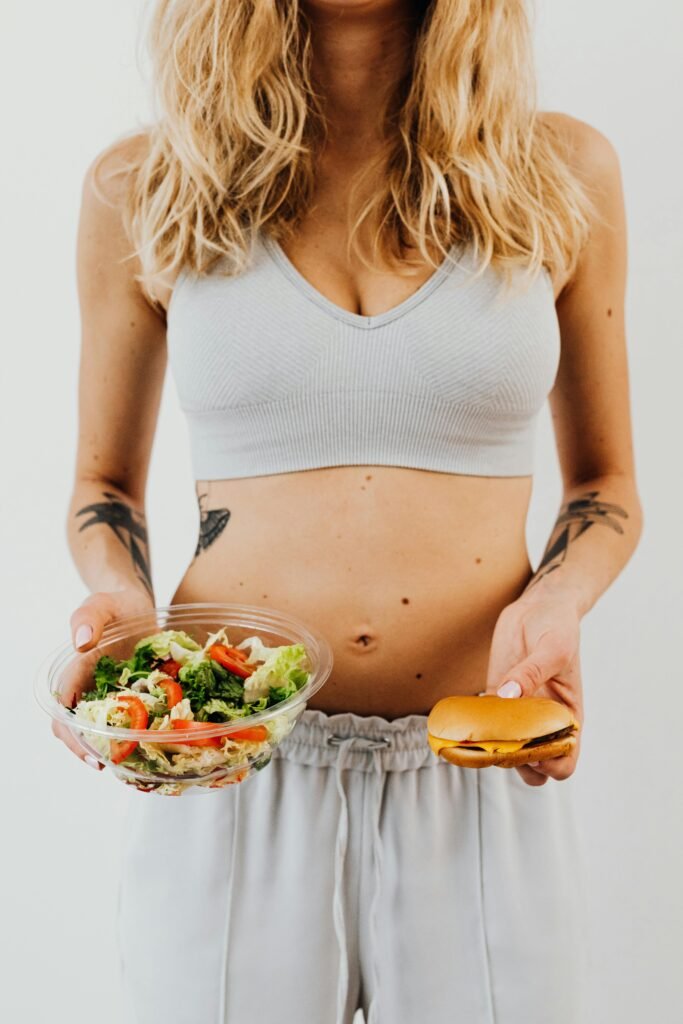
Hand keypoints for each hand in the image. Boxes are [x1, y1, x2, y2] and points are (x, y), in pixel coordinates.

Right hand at [51, 588, 154, 769]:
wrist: (137, 604)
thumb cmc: (115, 604)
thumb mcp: (101, 604)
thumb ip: (88, 619)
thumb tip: (82, 643)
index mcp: (76, 674)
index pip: (65, 713)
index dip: (75, 737)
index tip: (93, 755)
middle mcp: (91, 691)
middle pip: (79, 731)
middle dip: (93, 752)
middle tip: (117, 768)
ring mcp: (112, 696)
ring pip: (106, 732)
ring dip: (117, 750)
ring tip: (136, 768)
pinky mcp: (135, 697)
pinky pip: (134, 721)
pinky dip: (140, 735)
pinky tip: (156, 746)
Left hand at [485, 594, 583, 786]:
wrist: (539, 607)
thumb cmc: (558, 627)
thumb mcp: (553, 648)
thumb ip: (531, 673)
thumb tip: (508, 695)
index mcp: (568, 716)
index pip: (565, 761)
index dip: (549, 764)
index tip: (531, 747)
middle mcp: (543, 721)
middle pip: (532, 767)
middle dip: (516, 762)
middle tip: (500, 741)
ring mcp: (518, 711)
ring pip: (505, 750)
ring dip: (491, 748)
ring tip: (479, 732)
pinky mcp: (497, 696)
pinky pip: (485, 723)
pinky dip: (474, 727)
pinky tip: (466, 718)